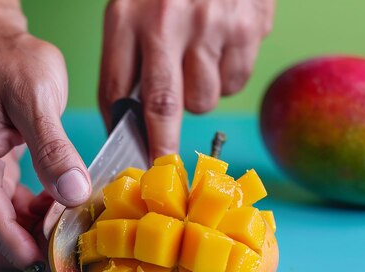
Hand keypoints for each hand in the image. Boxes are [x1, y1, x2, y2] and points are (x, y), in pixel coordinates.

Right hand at [0, 24, 90, 271]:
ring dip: (38, 237)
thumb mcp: (38, 99)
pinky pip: (6, 220)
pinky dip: (33, 222)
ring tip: (76, 215)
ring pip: (2, 239)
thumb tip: (73, 195)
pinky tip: (58, 202)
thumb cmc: (12, 65)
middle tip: (82, 234)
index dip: (40, 255)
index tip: (77, 251)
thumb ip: (53, 149)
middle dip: (40, 251)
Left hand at [98, 0, 273, 157]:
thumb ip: (127, 54)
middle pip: (163, 105)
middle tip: (162, 163)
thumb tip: (126, 113)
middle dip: (161, 144)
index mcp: (128, 14)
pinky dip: (225, 79)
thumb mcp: (132, 5)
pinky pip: (233, 83)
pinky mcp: (248, 28)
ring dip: (197, 97)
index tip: (124, 152)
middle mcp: (169, 20)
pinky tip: (220, 51)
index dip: (118, 126)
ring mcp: (213, 24)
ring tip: (196, 66)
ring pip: (203, 99)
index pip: (115, 88)